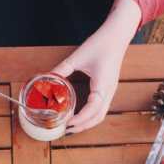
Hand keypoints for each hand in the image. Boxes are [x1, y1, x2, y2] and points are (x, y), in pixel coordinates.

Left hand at [52, 0, 141, 133]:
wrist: (117, 34)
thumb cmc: (100, 43)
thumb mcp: (77, 56)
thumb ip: (62, 69)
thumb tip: (46, 79)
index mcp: (103, 84)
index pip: (93, 109)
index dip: (80, 119)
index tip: (67, 124)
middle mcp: (109, 91)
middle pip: (98, 117)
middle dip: (83, 126)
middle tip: (66, 130)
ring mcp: (111, 91)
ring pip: (101, 114)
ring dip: (87, 123)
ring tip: (72, 126)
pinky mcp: (109, 88)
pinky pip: (101, 107)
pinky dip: (91, 115)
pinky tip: (79, 115)